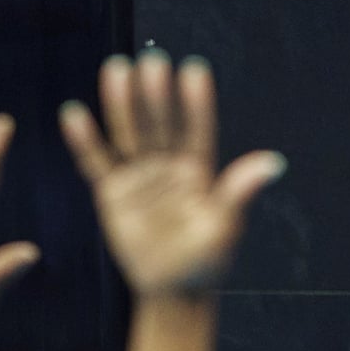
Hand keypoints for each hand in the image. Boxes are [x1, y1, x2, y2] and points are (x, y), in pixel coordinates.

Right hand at [59, 52, 284, 298]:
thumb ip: (240, 192)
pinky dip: (86, 140)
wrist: (173, 291)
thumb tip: (274, 163)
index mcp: (199, 170)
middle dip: (156, 93)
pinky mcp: (113, 194)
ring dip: (122, 103)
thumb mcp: (226, 226)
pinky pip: (97, 163)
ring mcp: (139, 177)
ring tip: (117, 68)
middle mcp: (168, 166)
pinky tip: (75, 113)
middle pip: (160, 124)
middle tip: (152, 60)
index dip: (196, 102)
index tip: (195, 69)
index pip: (197, 129)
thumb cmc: (206, 260)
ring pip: (129, 134)